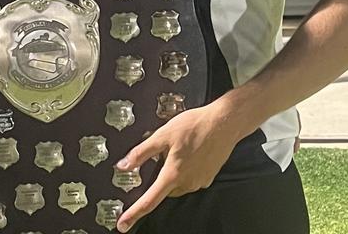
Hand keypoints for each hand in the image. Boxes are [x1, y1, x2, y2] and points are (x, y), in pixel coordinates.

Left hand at [113, 99, 244, 231]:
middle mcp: (187, 182)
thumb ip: (141, 152)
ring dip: (173, 174)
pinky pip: (191, 180)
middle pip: (164, 191)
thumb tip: (123, 165)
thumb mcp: (162, 135)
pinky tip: (189, 153)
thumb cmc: (195, 126)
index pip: (149, 201)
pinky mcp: (208, 178)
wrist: (223, 123)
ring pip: (178, 185)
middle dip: (159, 179)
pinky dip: (186, 171)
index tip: (124, 225)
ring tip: (179, 150)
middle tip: (162, 157)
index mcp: (173, 174)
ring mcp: (199, 182)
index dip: (134, 214)